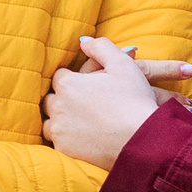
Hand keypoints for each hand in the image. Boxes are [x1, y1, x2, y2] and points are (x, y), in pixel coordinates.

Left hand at [42, 37, 191, 169]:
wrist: (142, 141)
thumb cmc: (134, 101)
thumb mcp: (123, 64)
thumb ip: (101, 47)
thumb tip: (84, 41)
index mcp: (68, 84)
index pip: (60, 76)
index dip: (74, 79)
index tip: (88, 86)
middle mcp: (58, 106)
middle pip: (50, 98)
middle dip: (64, 99)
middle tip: (85, 104)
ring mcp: (59, 130)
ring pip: (49, 123)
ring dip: (61, 120)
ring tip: (81, 123)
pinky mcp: (64, 150)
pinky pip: (56, 143)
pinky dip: (66, 140)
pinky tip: (82, 139)